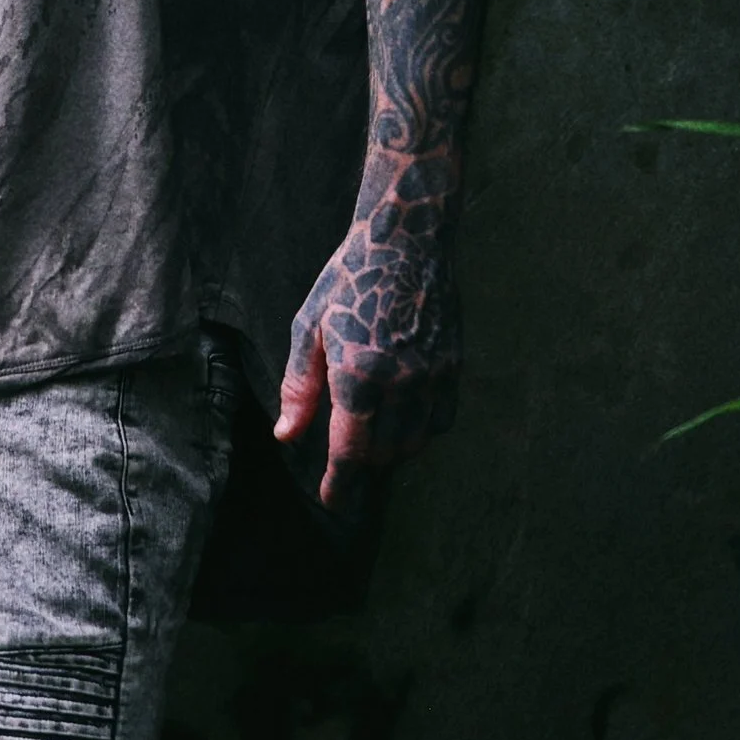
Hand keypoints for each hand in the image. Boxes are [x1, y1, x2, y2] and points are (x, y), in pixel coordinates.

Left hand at [273, 205, 460, 510]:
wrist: (406, 238)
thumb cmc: (349, 280)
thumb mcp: (310, 327)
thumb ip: (299, 387)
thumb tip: (286, 435)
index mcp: (358, 375)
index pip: (350, 454)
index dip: (339, 485)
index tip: (332, 501)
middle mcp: (399, 383)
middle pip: (382, 454)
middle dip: (361, 465)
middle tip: (347, 457)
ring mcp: (431, 375)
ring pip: (414, 443)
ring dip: (391, 451)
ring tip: (373, 439)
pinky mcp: (453, 365)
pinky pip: (441, 420)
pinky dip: (423, 431)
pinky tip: (405, 419)